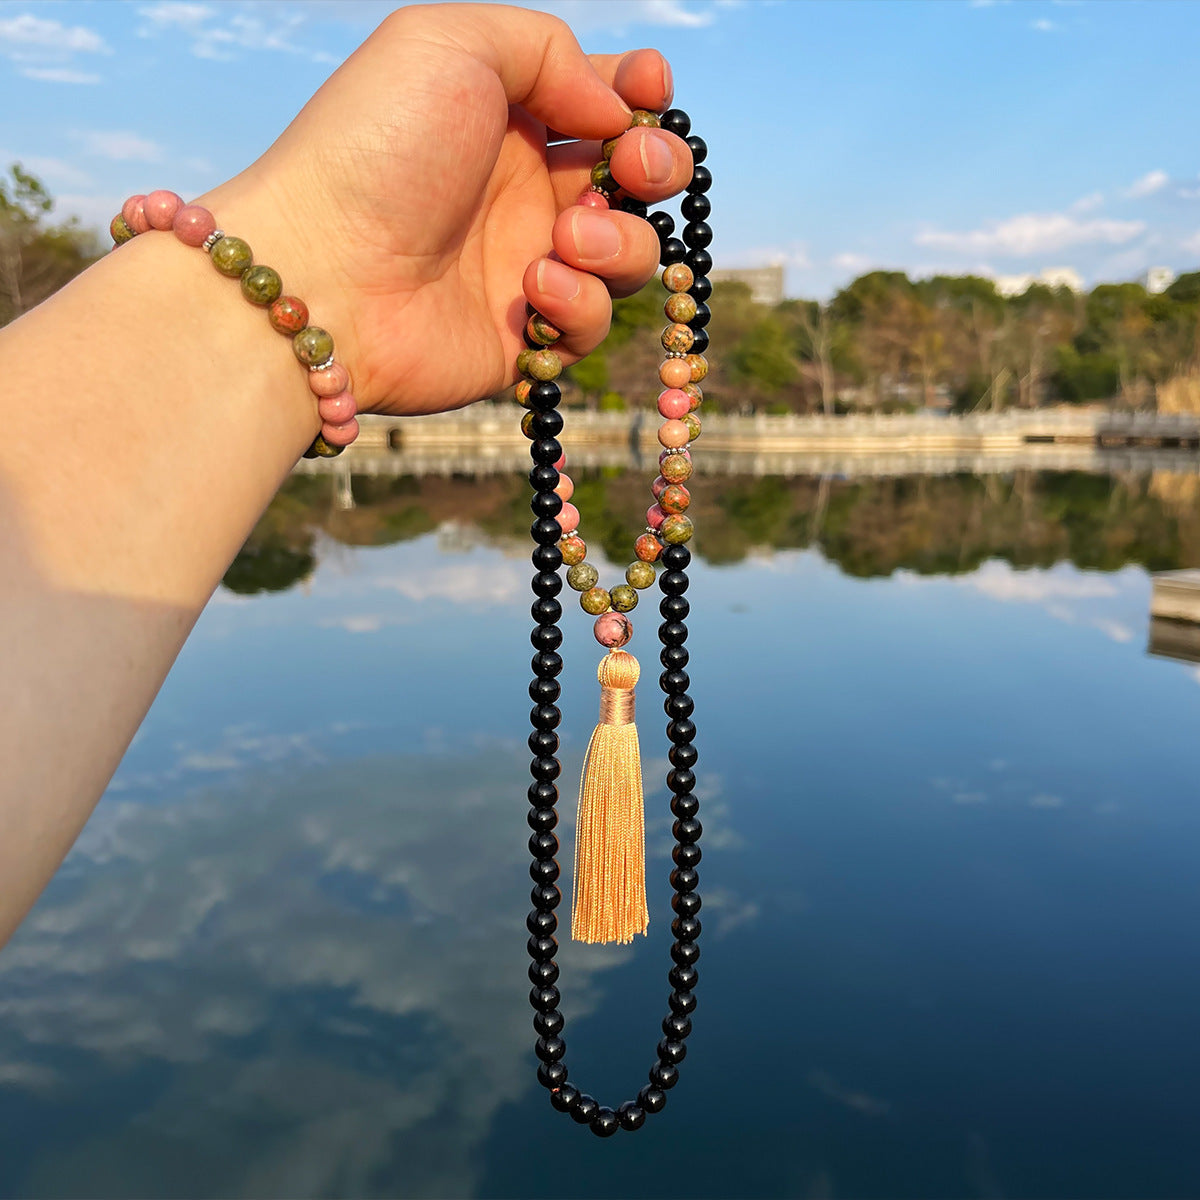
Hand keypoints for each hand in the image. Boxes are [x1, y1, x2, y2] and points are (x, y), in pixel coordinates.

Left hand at [200, 3, 694, 416]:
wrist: (321, 274)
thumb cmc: (373, 149)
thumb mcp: (451, 44)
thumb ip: (546, 48)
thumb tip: (613, 111)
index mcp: (509, 120)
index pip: (603, 103)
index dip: (641, 94)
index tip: (651, 89)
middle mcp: (524, 194)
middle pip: (636, 181)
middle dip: (657, 167)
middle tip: (632, 167)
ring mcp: (527, 268)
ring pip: (629, 256)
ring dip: (618, 241)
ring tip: (563, 237)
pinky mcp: (524, 339)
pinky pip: (592, 323)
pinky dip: (579, 302)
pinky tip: (530, 288)